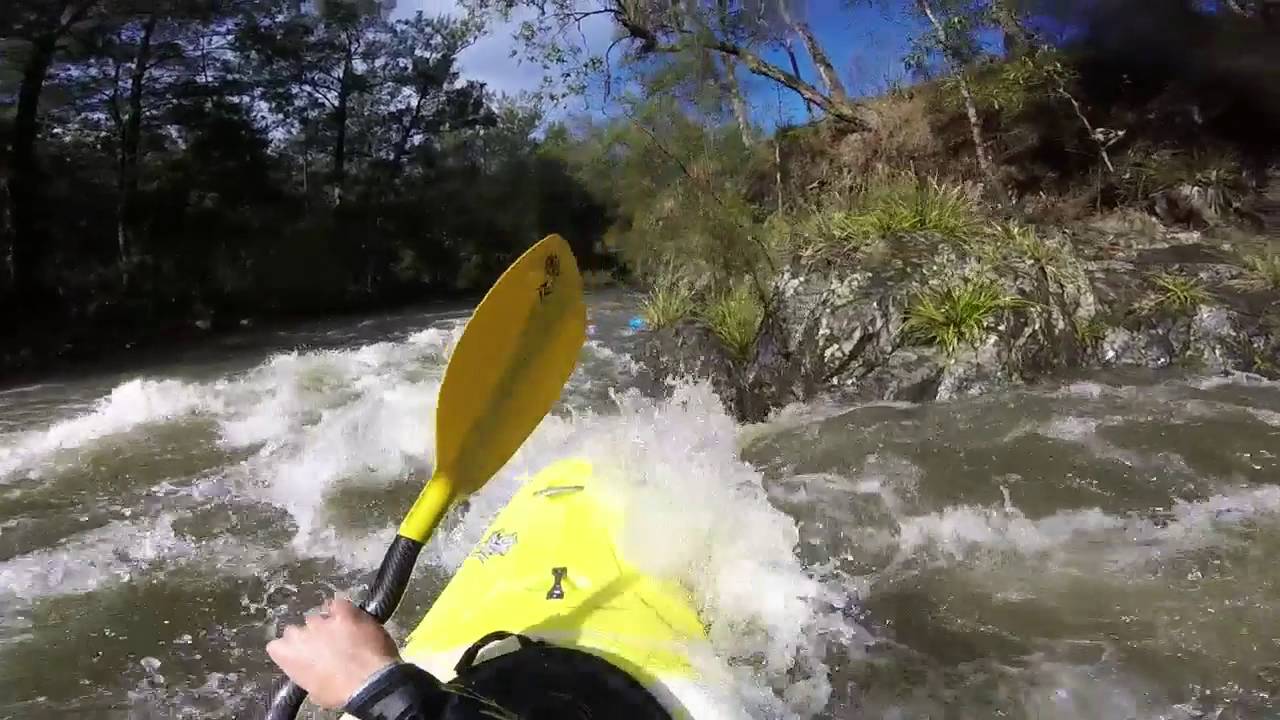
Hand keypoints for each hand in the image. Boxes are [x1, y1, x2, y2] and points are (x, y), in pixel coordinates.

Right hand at [266, 596, 400, 708]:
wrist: (367, 682)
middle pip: (297, 630)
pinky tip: (348, 617)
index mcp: (287, 655)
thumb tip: (316, 672)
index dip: (290, 651)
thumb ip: (308, 675)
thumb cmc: (339, 693)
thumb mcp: (315, 692)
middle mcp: (300, 634)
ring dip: (326, 624)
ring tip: (341, 634)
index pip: (276, 646)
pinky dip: (341, 610)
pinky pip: (338, 604)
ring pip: (317, 616)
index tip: (301, 657)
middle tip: (323, 648)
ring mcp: (322, 620)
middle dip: (308, 637)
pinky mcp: (344, 612)